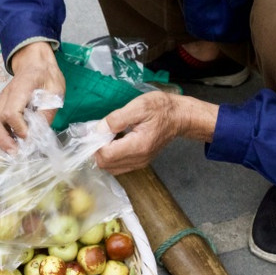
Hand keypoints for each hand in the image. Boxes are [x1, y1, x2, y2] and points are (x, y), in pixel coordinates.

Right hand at [0, 42, 64, 152]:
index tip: (32, 137)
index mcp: (20, 88)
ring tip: (14, 151)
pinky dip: (1, 136)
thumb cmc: (47, 75)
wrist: (35, 63)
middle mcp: (5, 96)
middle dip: (3, 141)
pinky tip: (13, 143)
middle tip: (16, 153)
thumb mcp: (55, 91)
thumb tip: (39, 134)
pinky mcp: (1, 107)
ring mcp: (0, 102)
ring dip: (0, 140)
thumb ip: (47, 112)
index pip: (11, 113)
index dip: (20, 129)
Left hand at [95, 91, 218, 174]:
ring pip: (110, 168)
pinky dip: (112, 156)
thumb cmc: (161, 108)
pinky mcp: (140, 162)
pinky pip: (118, 166)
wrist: (180, 117)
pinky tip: (115, 141)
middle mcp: (139, 159)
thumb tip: (98, 130)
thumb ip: (117, 119)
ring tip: (109, 136)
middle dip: (97, 149)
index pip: (106, 155)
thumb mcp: (139, 106)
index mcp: (138, 146)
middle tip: (101, 132)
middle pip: (105, 164)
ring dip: (104, 154)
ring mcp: (140, 163)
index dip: (96, 143)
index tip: (97, 129)